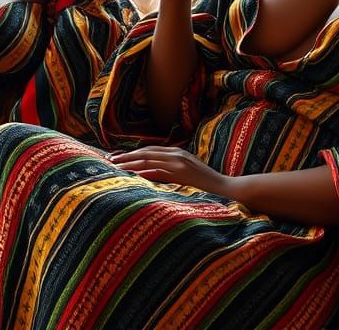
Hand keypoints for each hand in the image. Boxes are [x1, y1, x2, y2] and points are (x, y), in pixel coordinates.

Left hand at [109, 145, 232, 196]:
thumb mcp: (186, 173)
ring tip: (117, 167)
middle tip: (111, 161)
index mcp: (176, 153)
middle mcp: (176, 155)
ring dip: (131, 164)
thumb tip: (148, 173)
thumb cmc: (206, 184)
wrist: (227, 188)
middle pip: (146, 153)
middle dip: (127, 157)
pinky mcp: (182, 174)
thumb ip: (169, 170)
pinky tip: (135, 175)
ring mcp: (179, 163)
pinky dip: (146, 173)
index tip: (117, 158)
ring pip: (149, 161)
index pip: (149, 151)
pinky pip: (161, 172)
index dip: (132, 154)